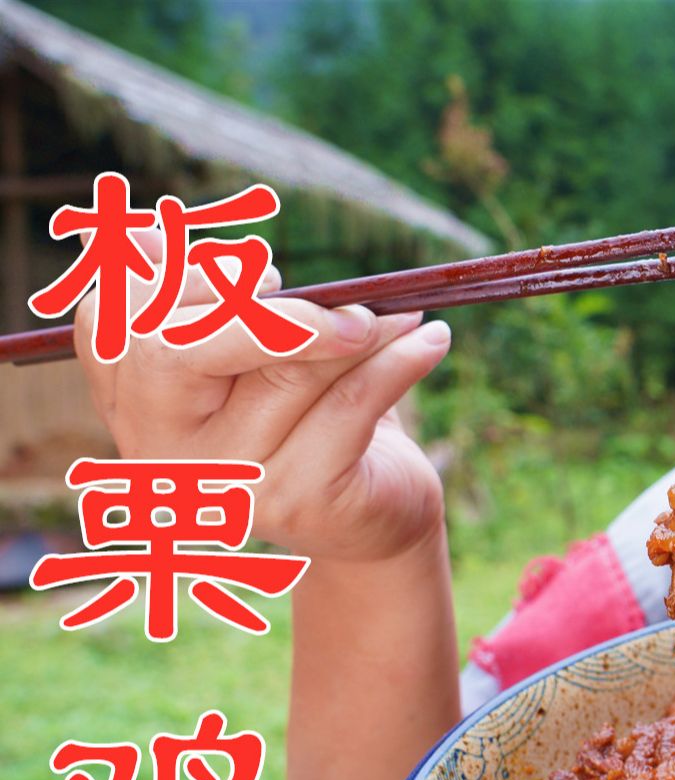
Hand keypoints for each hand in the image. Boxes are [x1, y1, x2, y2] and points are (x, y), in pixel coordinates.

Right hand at [75, 230, 451, 562]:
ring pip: (288, 369)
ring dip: (360, 328)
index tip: (265, 278)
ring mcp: (228, 480)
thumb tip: (140, 230)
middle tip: (335, 300)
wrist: (371, 524)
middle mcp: (163, 450)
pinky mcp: (299, 498)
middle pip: (178, 348)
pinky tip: (431, 339)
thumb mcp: (254, 357)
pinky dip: (400, 361)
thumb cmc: (309, 420)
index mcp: (131, 405)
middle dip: (260, 307)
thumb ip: (203, 296)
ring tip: (403, 313)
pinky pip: (351, 403)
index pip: (112, 323)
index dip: (183, 281)